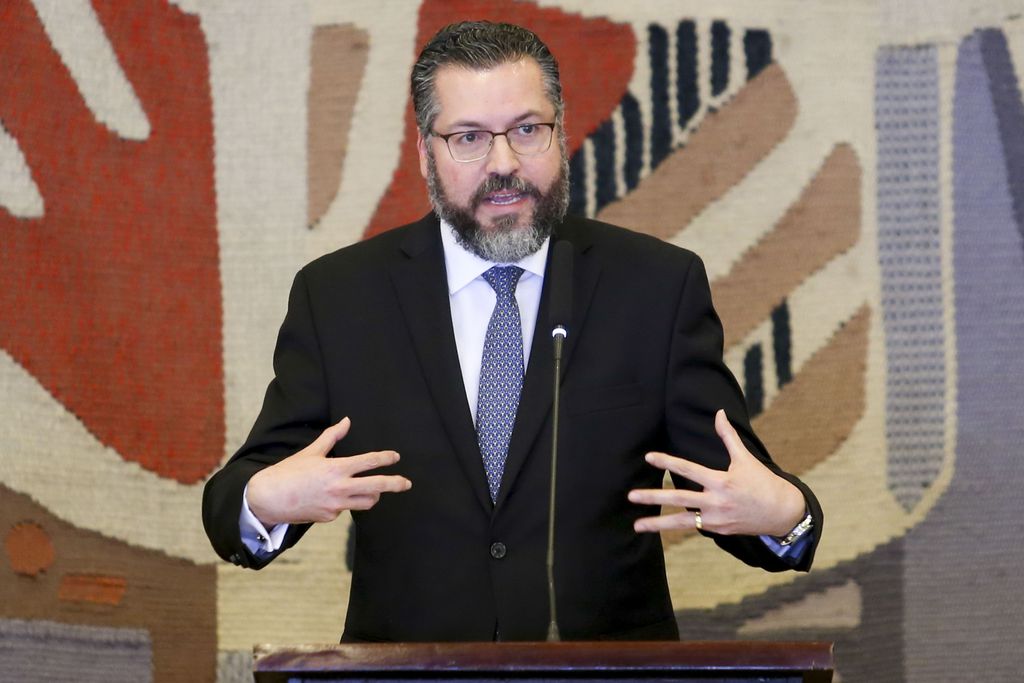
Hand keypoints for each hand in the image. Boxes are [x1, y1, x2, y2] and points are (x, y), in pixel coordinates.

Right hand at [246, 418, 411, 525]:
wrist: (268, 498)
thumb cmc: (289, 472)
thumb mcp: (311, 452)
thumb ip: (332, 436)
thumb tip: (347, 421)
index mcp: (336, 468)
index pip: (369, 462)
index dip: (386, 458)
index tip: (395, 457)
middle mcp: (340, 488)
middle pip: (377, 486)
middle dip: (396, 484)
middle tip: (407, 483)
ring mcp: (336, 505)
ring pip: (367, 502)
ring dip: (374, 495)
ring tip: (375, 490)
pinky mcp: (330, 517)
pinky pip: (346, 508)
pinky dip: (347, 502)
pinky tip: (335, 496)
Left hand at [628, 410, 804, 536]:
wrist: (782, 513)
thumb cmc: (762, 482)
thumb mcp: (745, 458)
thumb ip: (728, 436)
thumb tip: (719, 412)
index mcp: (720, 481)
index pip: (687, 469)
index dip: (667, 462)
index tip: (649, 457)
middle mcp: (715, 501)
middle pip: (678, 498)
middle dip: (653, 497)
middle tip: (631, 495)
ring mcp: (715, 519)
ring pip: (681, 521)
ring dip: (657, 523)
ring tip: (636, 526)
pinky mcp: (717, 530)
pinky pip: (693, 526)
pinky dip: (676, 525)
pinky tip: (658, 525)